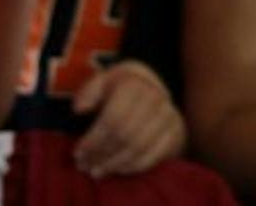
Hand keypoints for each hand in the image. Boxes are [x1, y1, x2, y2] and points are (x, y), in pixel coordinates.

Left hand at [71, 62, 184, 177]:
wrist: (149, 90)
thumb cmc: (118, 90)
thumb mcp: (101, 83)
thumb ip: (88, 92)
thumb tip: (81, 109)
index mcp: (134, 84)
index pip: (113, 119)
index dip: (93, 140)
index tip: (78, 152)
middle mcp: (156, 96)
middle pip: (125, 134)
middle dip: (101, 154)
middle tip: (84, 165)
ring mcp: (169, 114)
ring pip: (140, 146)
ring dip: (115, 163)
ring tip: (97, 171)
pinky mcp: (177, 130)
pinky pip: (157, 154)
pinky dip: (135, 166)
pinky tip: (118, 169)